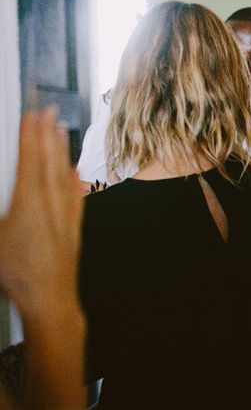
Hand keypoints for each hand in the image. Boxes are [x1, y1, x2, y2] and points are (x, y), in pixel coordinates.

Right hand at [0, 108, 83, 330]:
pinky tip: (73, 171)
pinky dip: (72, 180)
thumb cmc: (18, 273)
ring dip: (60, 151)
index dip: (30, 135)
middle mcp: (51, 204)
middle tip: (49, 111)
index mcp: (28, 202)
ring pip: (62, 175)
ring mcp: (64, 215)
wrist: (50, 298)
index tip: (32, 115)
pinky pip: (73, 197)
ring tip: (61, 130)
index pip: (29, 159)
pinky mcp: (72, 228)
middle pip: (49, 161)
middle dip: (48, 134)